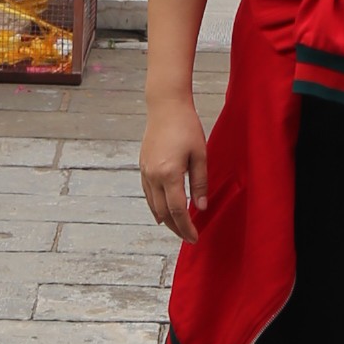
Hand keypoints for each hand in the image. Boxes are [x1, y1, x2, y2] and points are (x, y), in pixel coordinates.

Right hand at [140, 99, 208, 242]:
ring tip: (178, 228)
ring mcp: (145, 171)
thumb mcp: (200, 154)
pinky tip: (162, 212)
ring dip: (165, 220)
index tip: (195, 238)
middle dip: (176, 228)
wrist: (165, 106)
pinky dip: (155, 207)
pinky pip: (148, 194)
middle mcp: (154, 176)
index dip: (186, 228)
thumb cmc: (187, 127)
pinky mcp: (142, 166)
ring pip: (153, 206)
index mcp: (169, 174)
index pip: (178, 211)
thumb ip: (200, 183)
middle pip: (163, 213)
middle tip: (188, 237)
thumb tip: (201, 209)